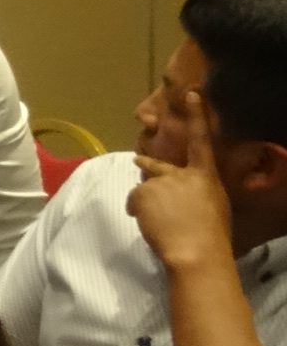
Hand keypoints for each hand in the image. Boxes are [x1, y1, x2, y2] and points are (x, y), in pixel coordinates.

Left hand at [129, 91, 232, 271]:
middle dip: (147, 163)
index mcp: (206, 176)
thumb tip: (180, 196)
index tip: (191, 94)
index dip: (196, 116)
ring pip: (144, 188)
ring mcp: (161, 181)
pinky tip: (145, 223)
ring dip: (145, 200)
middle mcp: (182, 173)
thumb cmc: (210, 235)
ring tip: (156, 221)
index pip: (201, 141)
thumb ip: (195, 193)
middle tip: (138, 160)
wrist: (196, 251)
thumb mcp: (212, 207)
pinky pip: (134, 201)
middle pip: (158, 165)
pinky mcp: (143, 192)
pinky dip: (136, 210)